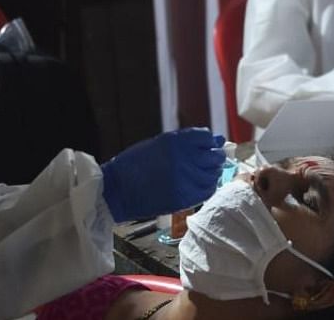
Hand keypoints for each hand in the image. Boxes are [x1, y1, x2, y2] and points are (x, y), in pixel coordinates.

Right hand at [100, 128, 225, 222]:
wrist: (117, 189)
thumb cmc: (135, 164)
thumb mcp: (158, 145)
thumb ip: (186, 142)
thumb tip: (216, 139)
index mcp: (174, 141)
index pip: (206, 137)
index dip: (209, 142)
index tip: (207, 146)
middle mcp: (182, 158)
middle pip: (213, 156)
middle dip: (215, 157)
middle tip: (211, 161)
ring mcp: (184, 179)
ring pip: (213, 174)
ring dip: (212, 173)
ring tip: (203, 174)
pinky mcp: (184, 197)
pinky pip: (206, 191)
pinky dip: (207, 187)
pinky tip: (200, 186)